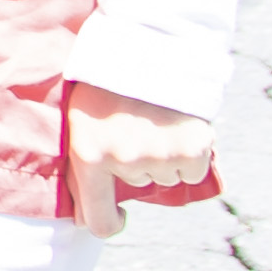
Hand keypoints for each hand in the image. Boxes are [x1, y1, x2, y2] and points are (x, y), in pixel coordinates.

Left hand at [64, 83, 212, 235]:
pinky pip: (191, 171)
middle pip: (137, 187)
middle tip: (133, 129)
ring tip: (154, 124)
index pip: (99, 221)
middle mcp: (124, 162)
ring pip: (164, 177)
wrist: (146, 46)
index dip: (110, 224)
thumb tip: (83, 223)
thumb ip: (80, 169)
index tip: (118, 215)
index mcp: (88, 156)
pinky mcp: (192, 149)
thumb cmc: (103, 85)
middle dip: (135, 165)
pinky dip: (189, 157)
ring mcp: (160, 156)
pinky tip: (177, 130)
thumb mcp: (79, 122)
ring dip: (162, 159)